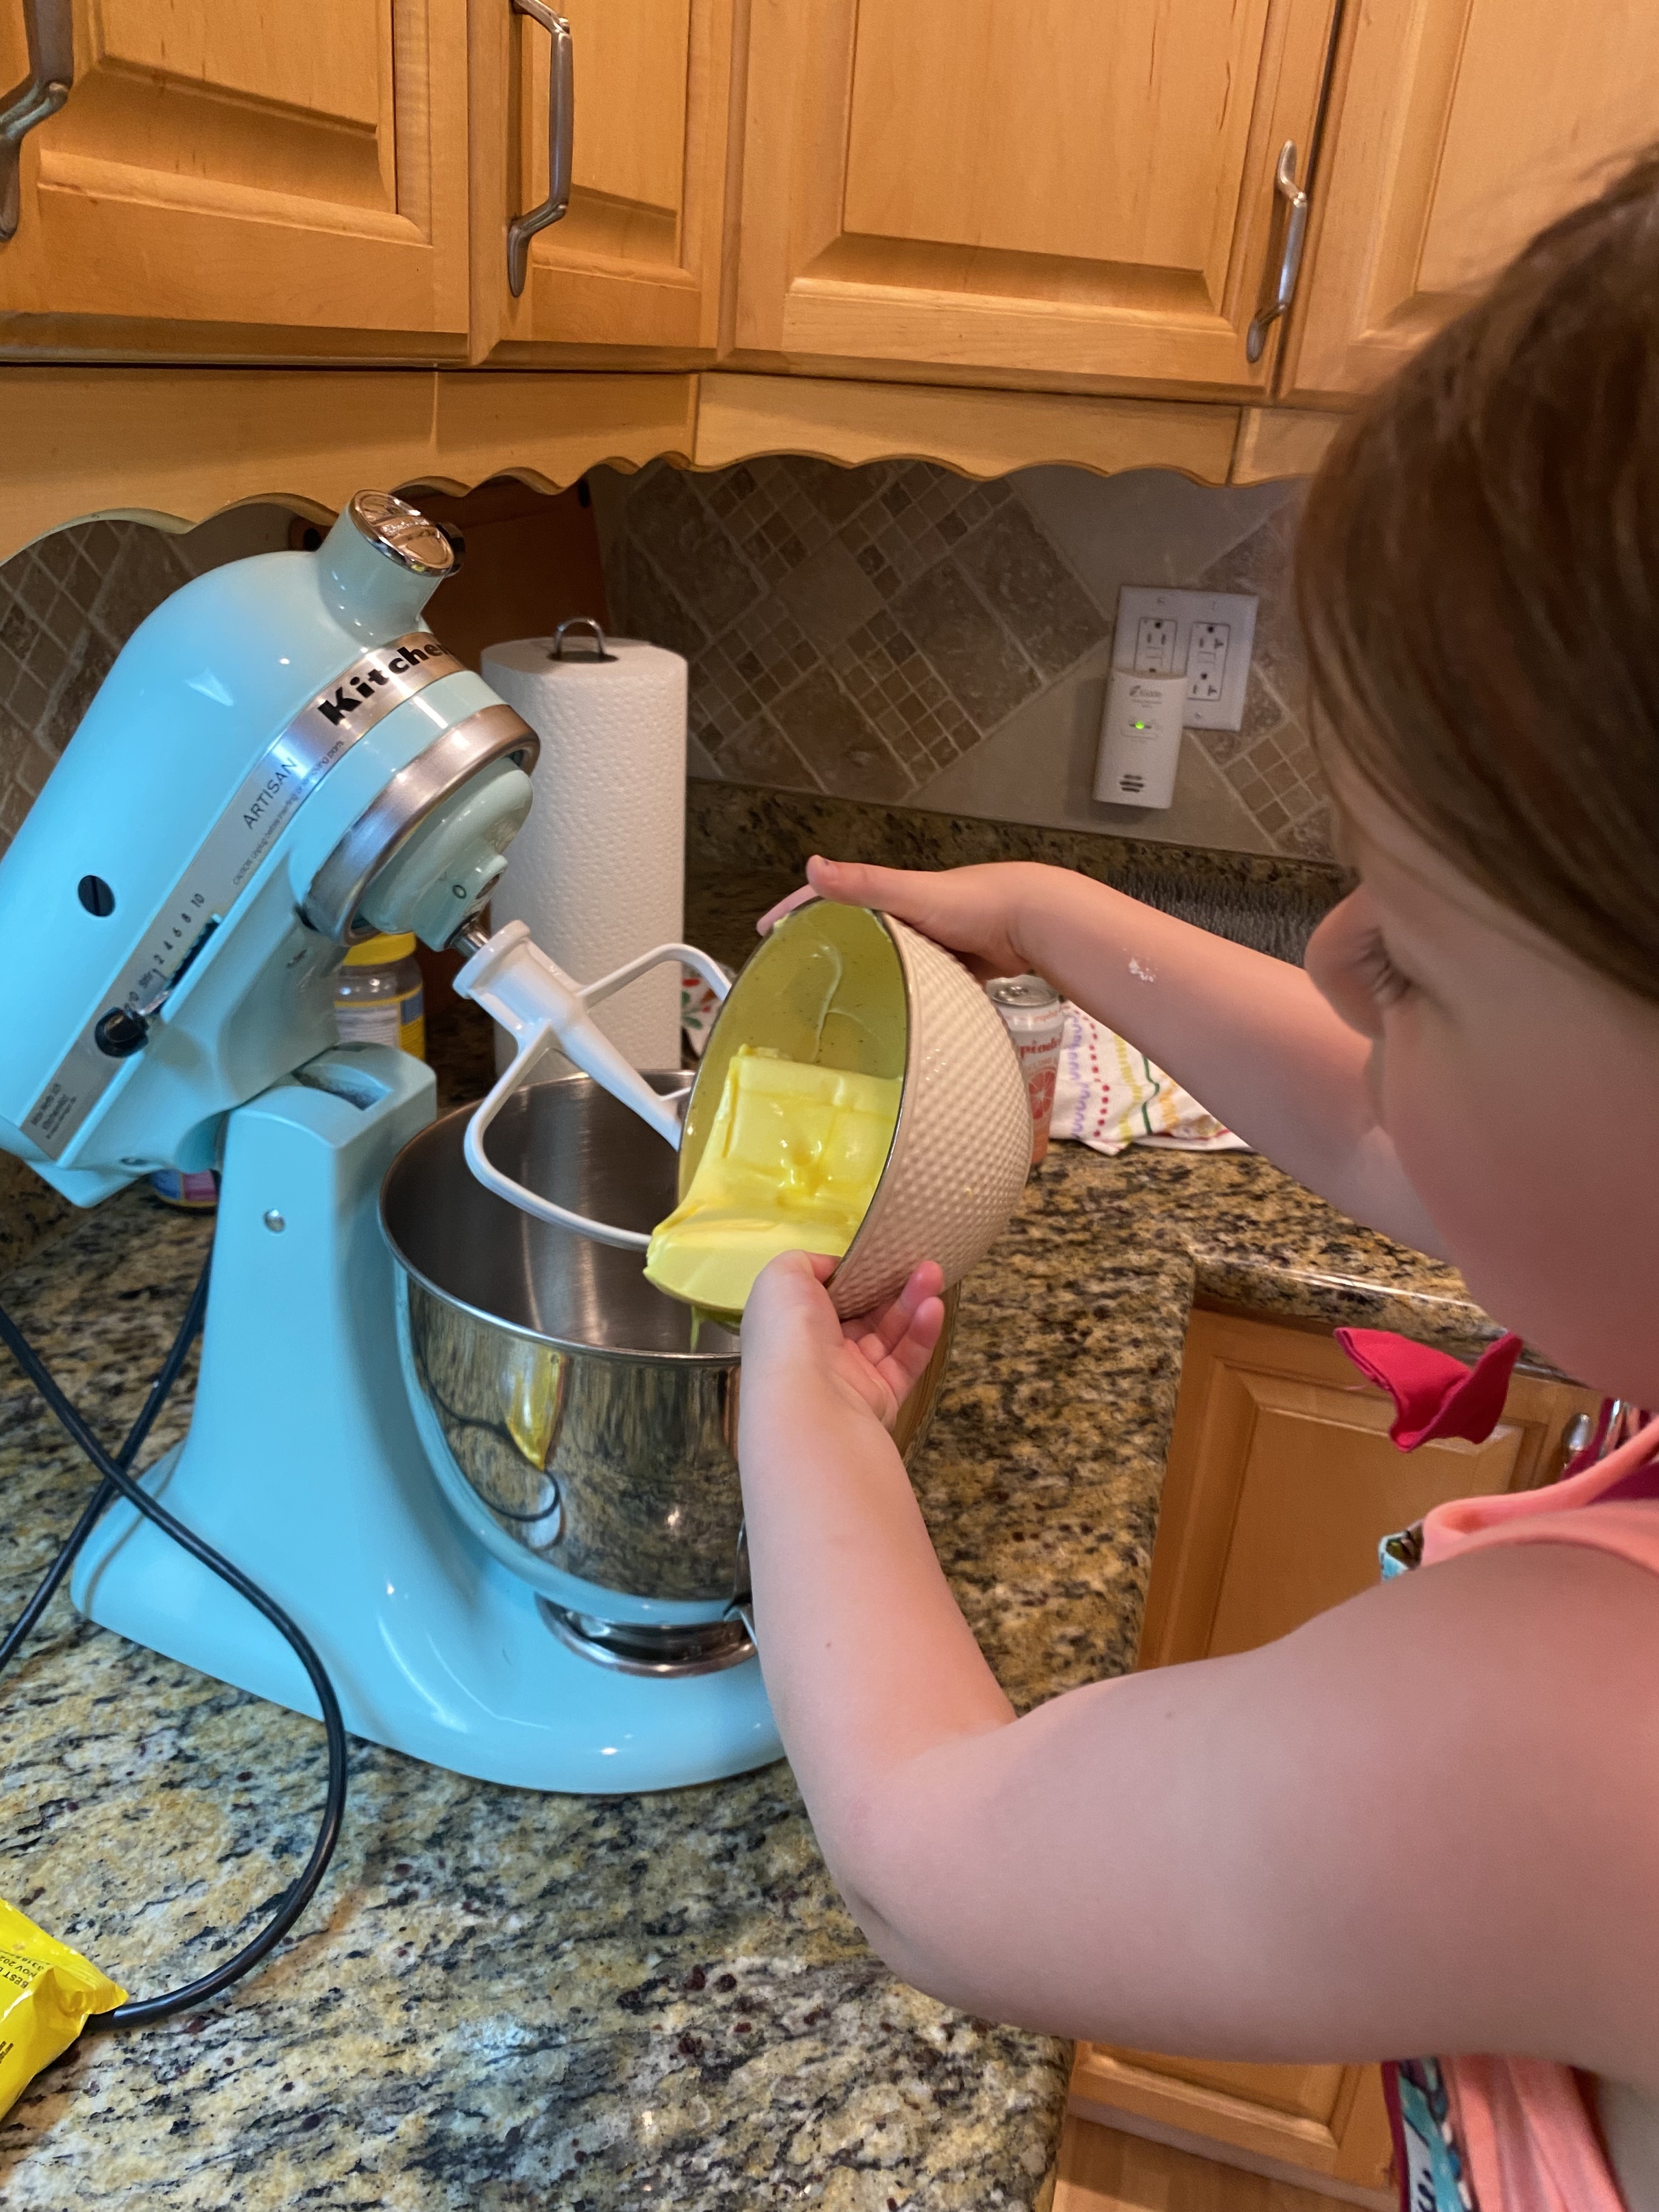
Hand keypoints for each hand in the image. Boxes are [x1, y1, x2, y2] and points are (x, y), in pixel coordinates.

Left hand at [742, 1251, 946, 1431]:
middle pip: (864, 1314)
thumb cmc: (790, 1331)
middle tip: (919, 1261)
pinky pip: (906, 1361)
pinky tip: (933, 1307)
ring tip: (934, 1273)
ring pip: (889, 1334)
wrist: (809, 1400)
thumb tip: (834, 1268)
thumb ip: (805, 1263)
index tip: (878, 1254)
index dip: (854, 1275)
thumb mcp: (782, 1277)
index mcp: (793, 1325)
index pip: (827, 1297)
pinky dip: (921, 1333)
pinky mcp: (882, 1398)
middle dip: (891, 1285)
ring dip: (913, 1301)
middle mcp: (820, 1353)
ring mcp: (852, 1378)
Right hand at [756, 857, 1050, 983]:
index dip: (795, 911)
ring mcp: (929, 940)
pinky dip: (899, 991)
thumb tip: (813, 865)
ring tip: (832, 999)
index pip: (830, 897)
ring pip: (885, 957)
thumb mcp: (911, 893)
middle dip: (822, 944)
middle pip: (853, 928)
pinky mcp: (951, 964)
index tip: (766, 930)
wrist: (1034, 922)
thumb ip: (864, 884)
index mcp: (889, 894)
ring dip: (861, 972)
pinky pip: (916, 979)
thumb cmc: (977, 902)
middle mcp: (906, 914)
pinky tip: (890, 1011)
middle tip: (793, 972)